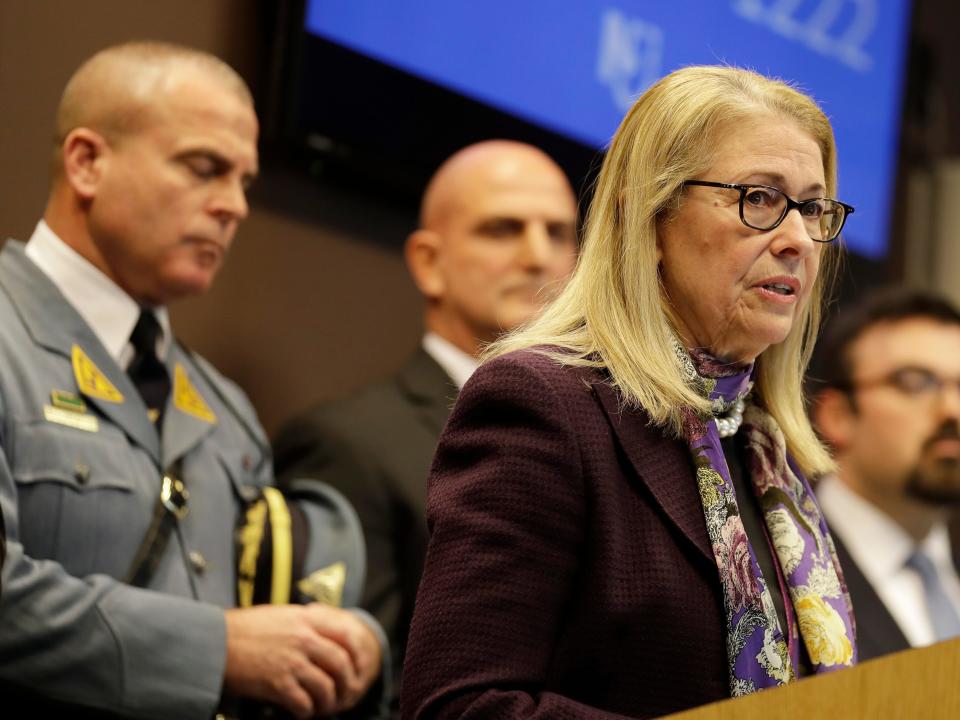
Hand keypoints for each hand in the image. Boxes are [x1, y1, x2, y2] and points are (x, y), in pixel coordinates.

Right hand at [223, 603, 381, 717]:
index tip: (359, 666)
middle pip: (341, 664)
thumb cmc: (243, 628)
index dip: (358, 653)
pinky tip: (302, 712)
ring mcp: (292, 662)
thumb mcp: (279, 614)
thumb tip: (320, 628)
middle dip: (347, 683)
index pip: (346, 634)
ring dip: (327, 702)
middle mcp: (303, 639)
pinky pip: (303, 704)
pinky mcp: (277, 683)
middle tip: (346, 694)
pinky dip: (306, 712)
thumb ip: (302, 621)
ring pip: (326, 687)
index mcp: (305, 619)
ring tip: (323, 707)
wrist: (214, 641)